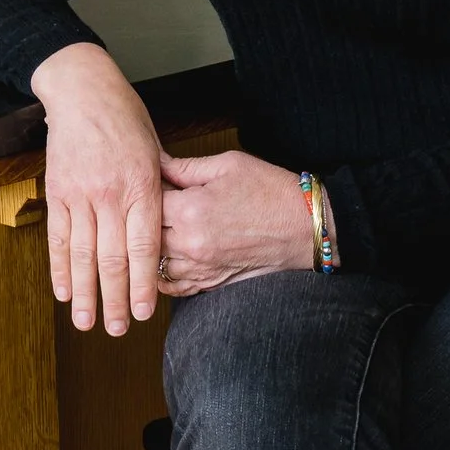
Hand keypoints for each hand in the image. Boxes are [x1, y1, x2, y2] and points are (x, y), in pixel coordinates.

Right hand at [30, 42, 162, 334]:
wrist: (83, 89)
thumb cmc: (125, 117)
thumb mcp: (156, 150)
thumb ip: (162, 190)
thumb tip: (172, 229)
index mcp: (142, 186)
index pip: (145, 246)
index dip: (145, 283)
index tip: (147, 311)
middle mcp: (110, 194)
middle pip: (112, 258)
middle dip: (116, 299)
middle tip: (119, 329)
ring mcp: (80, 194)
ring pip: (82, 254)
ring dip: (83, 293)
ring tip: (86, 322)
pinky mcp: (57, 191)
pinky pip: (58, 236)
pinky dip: (59, 266)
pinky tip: (61, 290)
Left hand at [156, 151, 314, 295]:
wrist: (304, 226)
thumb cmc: (271, 191)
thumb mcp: (228, 164)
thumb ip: (186, 167)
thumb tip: (158, 163)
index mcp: (192, 209)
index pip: (147, 201)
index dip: (146, 190)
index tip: (149, 182)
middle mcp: (191, 243)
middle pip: (145, 235)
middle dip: (144, 220)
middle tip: (151, 206)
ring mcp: (201, 268)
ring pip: (154, 263)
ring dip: (151, 248)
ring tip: (155, 232)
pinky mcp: (211, 283)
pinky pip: (174, 287)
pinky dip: (163, 275)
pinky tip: (164, 260)